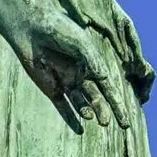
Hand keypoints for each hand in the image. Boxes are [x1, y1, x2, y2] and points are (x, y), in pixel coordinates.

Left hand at [0, 0, 131, 130]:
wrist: (32, 27)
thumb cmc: (59, 29)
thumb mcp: (81, 44)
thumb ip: (93, 61)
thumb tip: (105, 79)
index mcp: (93, 64)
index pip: (109, 88)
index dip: (118, 105)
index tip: (125, 120)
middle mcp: (81, 75)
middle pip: (96, 99)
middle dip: (103, 111)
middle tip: (107, 123)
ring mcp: (66, 83)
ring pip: (81, 104)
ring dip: (87, 113)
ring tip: (93, 118)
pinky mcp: (50, 88)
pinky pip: (62, 107)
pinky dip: (71, 118)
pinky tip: (79, 129)